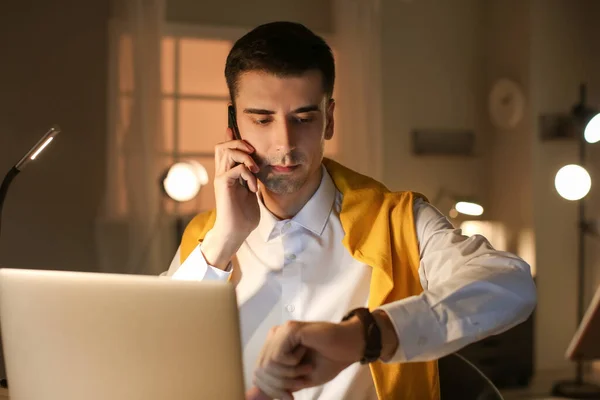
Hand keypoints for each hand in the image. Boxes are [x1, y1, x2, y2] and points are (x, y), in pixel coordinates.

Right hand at [201, 128, 260, 269]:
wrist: (236, 232)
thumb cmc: (243, 215)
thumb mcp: (250, 191)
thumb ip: (251, 178)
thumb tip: (256, 166)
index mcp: (228, 174)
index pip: (224, 149)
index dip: (230, 138)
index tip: (233, 129)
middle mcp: (222, 174)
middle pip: (223, 146)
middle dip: (239, 143)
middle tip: (253, 152)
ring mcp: (221, 179)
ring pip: (226, 153)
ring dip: (244, 156)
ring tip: (255, 169)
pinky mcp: (223, 186)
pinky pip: (236, 170)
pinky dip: (248, 174)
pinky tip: (253, 187)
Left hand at [250, 319, 364, 398]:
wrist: (348, 348)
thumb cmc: (327, 361)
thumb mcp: (299, 379)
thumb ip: (279, 384)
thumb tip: (254, 396)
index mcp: (275, 347)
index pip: (258, 372)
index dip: (271, 390)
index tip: (289, 397)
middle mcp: (275, 337)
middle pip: (260, 370)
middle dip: (279, 385)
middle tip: (299, 384)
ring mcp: (281, 331)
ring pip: (267, 365)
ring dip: (288, 375)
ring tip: (305, 369)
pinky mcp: (290, 330)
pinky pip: (278, 357)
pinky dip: (292, 366)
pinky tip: (305, 359)